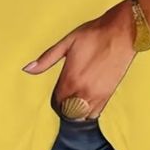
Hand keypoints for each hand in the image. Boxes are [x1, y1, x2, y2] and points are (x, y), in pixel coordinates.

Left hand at [23, 0, 137, 118]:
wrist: (122, 32)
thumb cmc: (94, 34)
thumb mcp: (66, 42)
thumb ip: (46, 59)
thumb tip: (28, 69)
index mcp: (70, 79)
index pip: (56, 102)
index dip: (55, 98)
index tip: (58, 90)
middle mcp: (83, 91)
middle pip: (68, 112)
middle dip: (64, 106)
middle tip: (66, 94)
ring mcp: (97, 95)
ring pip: (81, 116)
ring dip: (76, 110)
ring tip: (76, 98)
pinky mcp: (108, 95)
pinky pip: (95, 113)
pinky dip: (88, 111)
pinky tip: (87, 99)